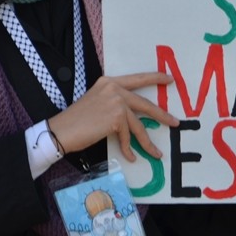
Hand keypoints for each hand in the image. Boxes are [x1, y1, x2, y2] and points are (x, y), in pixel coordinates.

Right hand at [47, 72, 176, 161]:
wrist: (60, 131)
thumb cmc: (76, 120)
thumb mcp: (96, 102)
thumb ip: (114, 101)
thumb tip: (132, 114)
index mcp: (109, 82)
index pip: (136, 79)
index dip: (154, 78)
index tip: (169, 79)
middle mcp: (114, 89)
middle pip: (144, 103)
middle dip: (161, 115)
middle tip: (175, 122)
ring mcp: (116, 102)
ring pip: (138, 124)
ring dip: (147, 142)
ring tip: (156, 152)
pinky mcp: (116, 118)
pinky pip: (127, 136)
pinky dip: (128, 148)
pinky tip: (131, 157)